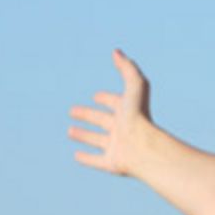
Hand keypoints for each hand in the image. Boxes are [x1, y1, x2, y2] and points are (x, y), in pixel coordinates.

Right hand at [68, 49, 155, 176]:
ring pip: (97, 140)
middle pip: (102, 121)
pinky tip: (76, 155)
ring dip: (84, 136)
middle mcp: (123, 129)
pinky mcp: (112, 163)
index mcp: (128, 112)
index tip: (96, 96)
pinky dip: (86, 158)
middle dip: (88, 115)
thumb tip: (116, 51)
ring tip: (70, 131)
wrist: (144, 146)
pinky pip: (97, 161)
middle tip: (72, 111)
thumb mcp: (135, 85)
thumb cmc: (140, 115)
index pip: (115, 103)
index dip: (105, 98)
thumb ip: (127, 67)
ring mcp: (117, 147)